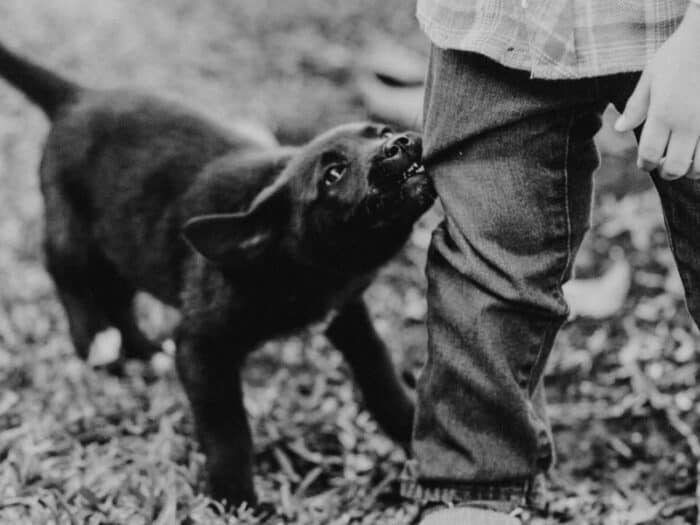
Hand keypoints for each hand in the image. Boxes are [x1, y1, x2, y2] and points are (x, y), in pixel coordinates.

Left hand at [615, 5, 699, 179]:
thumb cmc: (679, 53)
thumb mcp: (651, 76)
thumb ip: (636, 106)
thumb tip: (619, 129)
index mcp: (663, 113)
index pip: (650, 154)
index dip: (645, 164)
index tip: (645, 163)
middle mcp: (687, 123)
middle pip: (674, 167)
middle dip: (666, 172)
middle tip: (664, 166)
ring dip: (691, 170)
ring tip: (686, 161)